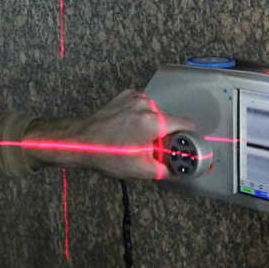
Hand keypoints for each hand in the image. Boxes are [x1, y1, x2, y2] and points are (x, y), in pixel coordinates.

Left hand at [23, 88, 194, 179]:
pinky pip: (144, 106)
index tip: (182, 148)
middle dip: (167, 134)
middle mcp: (147, 104)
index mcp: (153, 121)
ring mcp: (135, 96)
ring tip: (139, 139)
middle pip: (171, 118)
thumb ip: (167, 171)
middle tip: (155, 149)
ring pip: (157, 112)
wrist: (80, 140)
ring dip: (154, 125)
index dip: (188, 137)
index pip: (187, 124)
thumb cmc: (109, 155)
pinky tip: (130, 128)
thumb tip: (182, 172)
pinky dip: (142, 116)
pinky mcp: (126, 94)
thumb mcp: (141, 170)